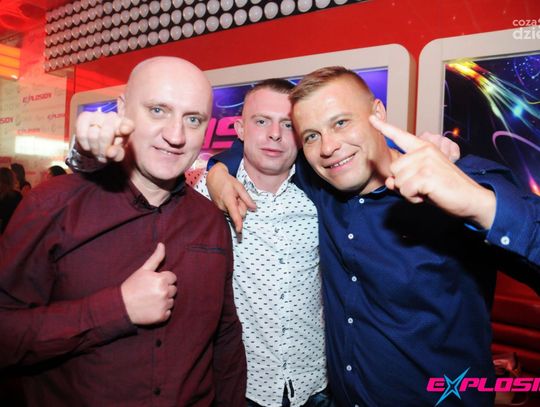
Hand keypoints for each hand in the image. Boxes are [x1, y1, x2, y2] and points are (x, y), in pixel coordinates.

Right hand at [75, 110, 134, 162]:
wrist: (95, 144)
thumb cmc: (111, 148)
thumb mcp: (117, 154)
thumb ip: (117, 155)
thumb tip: (110, 153)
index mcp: (126, 126)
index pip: (128, 124)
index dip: (126, 127)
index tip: (123, 131)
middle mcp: (113, 117)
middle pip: (106, 134)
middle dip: (103, 148)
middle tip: (102, 155)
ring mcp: (98, 115)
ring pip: (93, 135)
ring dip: (94, 148)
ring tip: (96, 152)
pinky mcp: (85, 116)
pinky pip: (82, 133)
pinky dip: (84, 144)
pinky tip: (88, 147)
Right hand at [120, 243, 176, 324]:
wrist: (121, 306)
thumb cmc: (132, 286)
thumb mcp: (143, 270)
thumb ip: (156, 257)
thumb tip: (162, 244)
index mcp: (161, 280)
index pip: (173, 278)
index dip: (163, 279)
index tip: (153, 283)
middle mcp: (164, 292)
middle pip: (173, 289)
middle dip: (165, 289)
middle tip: (151, 291)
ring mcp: (163, 305)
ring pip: (171, 301)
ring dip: (164, 300)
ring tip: (150, 300)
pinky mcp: (161, 316)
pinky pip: (168, 312)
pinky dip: (161, 311)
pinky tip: (151, 308)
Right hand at [207, 163, 255, 233]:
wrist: (214, 178)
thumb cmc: (227, 181)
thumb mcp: (239, 187)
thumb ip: (247, 198)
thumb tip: (254, 208)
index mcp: (228, 200)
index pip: (235, 214)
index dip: (238, 222)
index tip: (239, 230)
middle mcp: (223, 207)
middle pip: (239, 213)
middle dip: (242, 207)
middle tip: (238, 196)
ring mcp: (220, 209)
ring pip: (234, 213)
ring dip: (236, 206)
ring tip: (232, 196)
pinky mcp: (219, 210)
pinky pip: (230, 211)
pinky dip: (232, 206)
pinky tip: (229, 198)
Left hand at [369, 115, 495, 228]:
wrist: (470, 198)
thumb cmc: (444, 189)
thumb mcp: (420, 180)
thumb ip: (402, 178)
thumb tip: (388, 181)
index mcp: (424, 148)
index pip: (400, 136)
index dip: (384, 128)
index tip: (371, 118)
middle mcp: (424, 151)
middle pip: (394, 169)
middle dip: (403, 183)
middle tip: (423, 186)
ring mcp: (425, 161)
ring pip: (398, 181)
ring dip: (409, 192)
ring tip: (427, 190)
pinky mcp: (426, 175)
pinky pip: (405, 190)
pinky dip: (413, 198)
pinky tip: (428, 195)